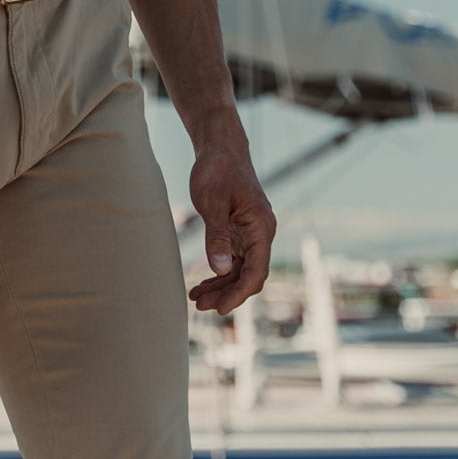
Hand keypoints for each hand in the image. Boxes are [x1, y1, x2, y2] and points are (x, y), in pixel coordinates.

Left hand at [185, 132, 274, 314]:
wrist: (220, 149)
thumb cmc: (217, 170)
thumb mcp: (213, 203)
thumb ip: (217, 237)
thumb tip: (221, 270)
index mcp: (261, 227)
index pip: (256, 271)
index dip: (239, 293)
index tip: (220, 309)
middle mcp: (260, 234)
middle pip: (249, 275)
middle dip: (227, 294)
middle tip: (199, 306)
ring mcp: (250, 234)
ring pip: (240, 270)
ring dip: (221, 286)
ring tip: (196, 299)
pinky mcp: (239, 232)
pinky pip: (233, 260)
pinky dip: (219, 273)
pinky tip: (202, 283)